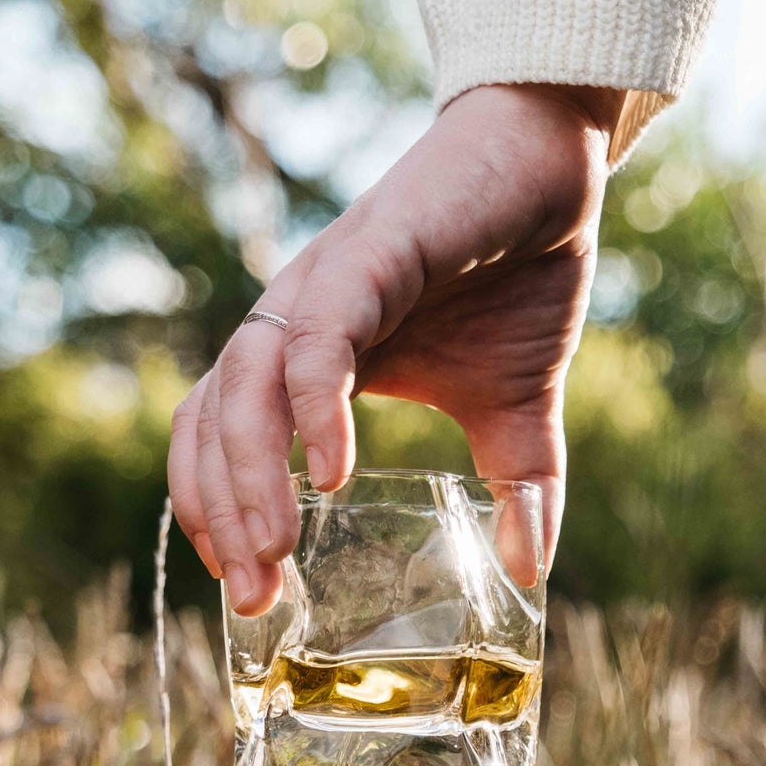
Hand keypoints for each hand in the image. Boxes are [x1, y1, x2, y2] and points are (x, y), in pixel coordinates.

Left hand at [167, 83, 620, 614]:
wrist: (552, 167)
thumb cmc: (524, 276)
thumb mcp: (517, 408)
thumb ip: (518, 488)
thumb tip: (533, 573)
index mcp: (315, 358)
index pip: (223, 439)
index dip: (220, 511)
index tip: (250, 587)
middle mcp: (297, 322)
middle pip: (212, 423)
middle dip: (222, 515)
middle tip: (256, 598)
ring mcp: (323, 287)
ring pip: (243, 387)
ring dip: (248, 475)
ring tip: (275, 553)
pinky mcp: (366, 254)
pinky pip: (316, 338)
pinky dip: (314, 407)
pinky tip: (334, 473)